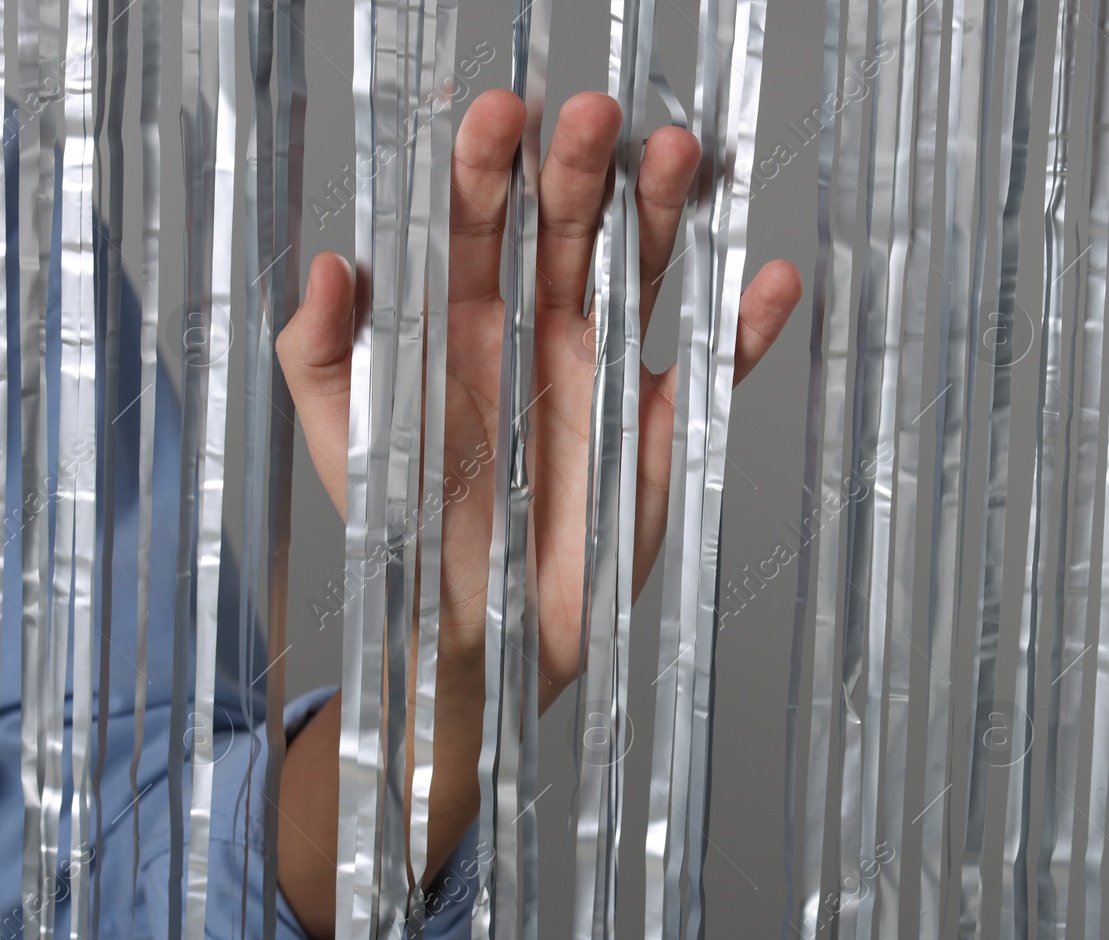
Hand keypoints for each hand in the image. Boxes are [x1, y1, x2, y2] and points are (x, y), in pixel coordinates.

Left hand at [272, 88, 801, 939]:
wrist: (482, 638)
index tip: (501, 116)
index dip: (487, 165)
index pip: (476, 222)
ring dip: (663, 212)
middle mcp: (539, 328)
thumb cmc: (412, 537)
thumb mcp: (348, 442)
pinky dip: (745, 328)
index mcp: (462, 321)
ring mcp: (607, 370)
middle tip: (596, 114)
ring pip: (642, 271)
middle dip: (580, 166)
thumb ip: (321, 356)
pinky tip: (769, 281)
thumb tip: (335, 264)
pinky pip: (713, 367)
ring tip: (680, 156)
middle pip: (568, 226)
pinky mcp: (661, 424)